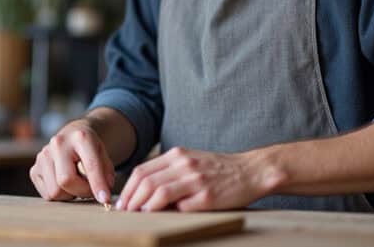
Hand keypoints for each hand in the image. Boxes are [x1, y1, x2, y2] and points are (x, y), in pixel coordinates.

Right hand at [30, 119, 114, 203]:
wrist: (73, 136)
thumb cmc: (90, 149)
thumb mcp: (104, 155)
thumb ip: (106, 174)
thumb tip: (103, 197)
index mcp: (80, 137)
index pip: (90, 166)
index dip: (98, 185)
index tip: (105, 200)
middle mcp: (58, 143)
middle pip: (66, 180)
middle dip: (81, 191)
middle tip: (90, 189)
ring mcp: (43, 156)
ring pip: (55, 191)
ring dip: (70, 194)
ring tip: (76, 183)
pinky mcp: (34, 169)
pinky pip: (47, 195)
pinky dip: (59, 195)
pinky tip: (64, 182)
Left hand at [116, 147, 267, 211]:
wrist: (250, 171)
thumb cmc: (218, 170)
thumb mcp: (191, 162)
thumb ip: (169, 173)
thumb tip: (144, 194)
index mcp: (178, 155)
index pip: (142, 171)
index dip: (128, 188)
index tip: (122, 202)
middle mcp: (184, 164)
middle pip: (146, 181)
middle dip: (131, 199)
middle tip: (125, 212)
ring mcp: (196, 179)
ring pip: (158, 192)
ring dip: (144, 206)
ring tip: (138, 215)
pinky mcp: (207, 196)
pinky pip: (180, 206)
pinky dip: (167, 212)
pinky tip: (162, 217)